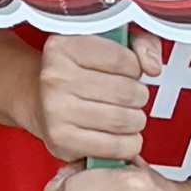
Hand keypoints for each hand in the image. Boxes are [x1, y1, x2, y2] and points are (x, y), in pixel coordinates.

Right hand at [30, 28, 152, 162]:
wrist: (37, 99)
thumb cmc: (78, 71)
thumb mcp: (107, 44)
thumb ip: (141, 43)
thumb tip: (153, 67)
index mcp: (64, 47)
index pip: (124, 60)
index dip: (135, 68)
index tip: (127, 71)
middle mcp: (55, 77)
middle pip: (127, 92)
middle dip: (137, 96)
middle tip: (128, 98)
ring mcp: (55, 111)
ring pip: (124, 120)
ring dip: (134, 120)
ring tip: (125, 115)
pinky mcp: (61, 140)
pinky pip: (116, 146)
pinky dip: (128, 143)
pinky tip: (120, 135)